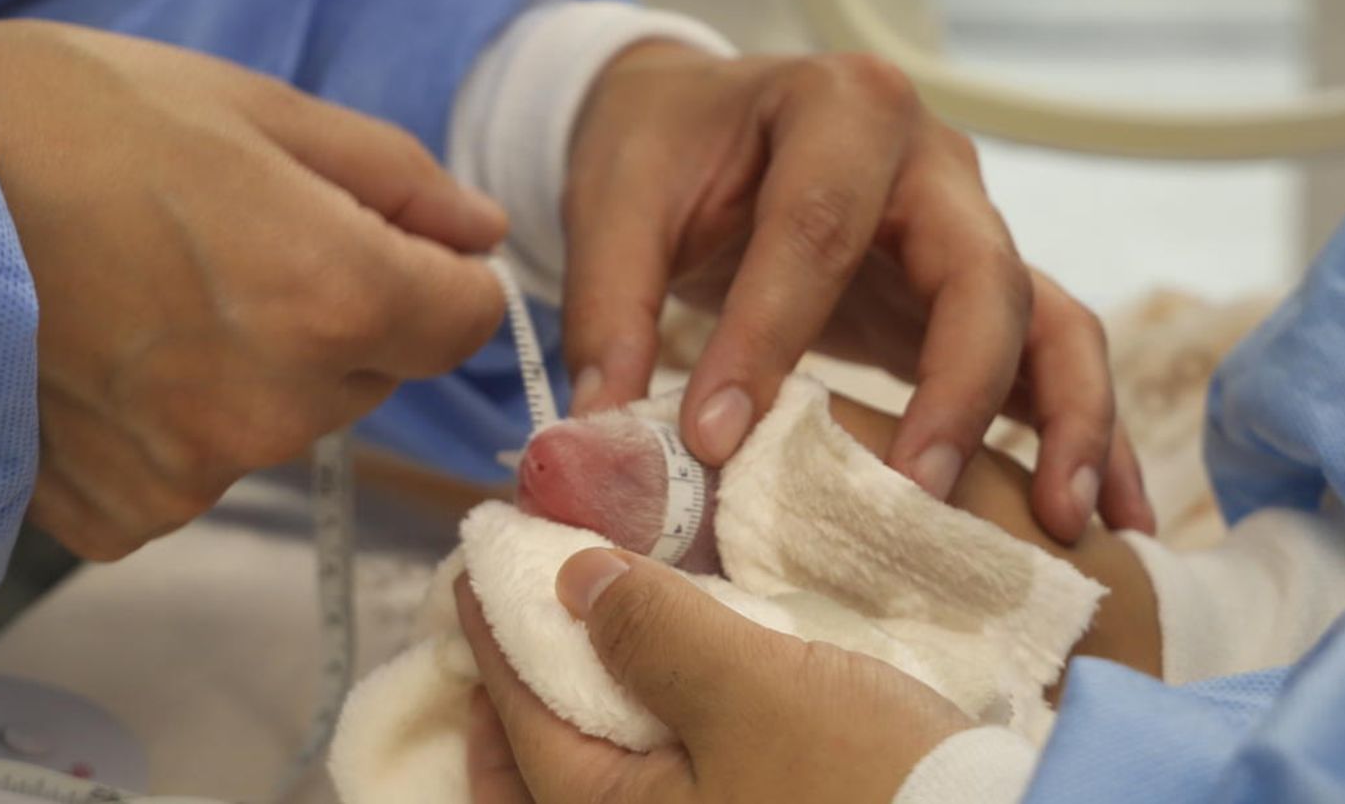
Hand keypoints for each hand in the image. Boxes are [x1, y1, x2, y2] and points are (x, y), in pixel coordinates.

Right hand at [0, 20, 507, 557]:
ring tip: (161, 296)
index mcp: (333, 294)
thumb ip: (395, 178)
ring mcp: (201, 469)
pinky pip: (205, 470)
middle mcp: (281, 404)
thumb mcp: (253, 110)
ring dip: (264, 371)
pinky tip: (118, 359)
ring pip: (293, 420)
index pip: (468, 322)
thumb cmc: (66, 125)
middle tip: (237, 249)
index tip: (397, 245)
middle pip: (379, 372)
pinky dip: (182, 424)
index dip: (443, 277)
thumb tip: (482, 232)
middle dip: (345, 316)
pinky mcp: (129, 510)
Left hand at [456, 549, 972, 803]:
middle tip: (514, 608)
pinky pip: (657, 783)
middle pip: (534, 764)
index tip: (476, 563)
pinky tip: (663, 683)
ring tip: (581, 631)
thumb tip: (571, 578)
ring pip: (594, 775)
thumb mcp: (751, 689)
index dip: (489, 628)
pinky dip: (642, 726)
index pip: (513, 713)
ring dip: (580, 702)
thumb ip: (650, 629)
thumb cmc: (868, 785)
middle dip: (513, 685)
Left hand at [562, 43, 1153, 541]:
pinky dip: (1080, 430)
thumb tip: (607, 431)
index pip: (815, 229)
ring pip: (1051, 317)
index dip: (768, 337)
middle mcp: (931, 165)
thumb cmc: (667, 154)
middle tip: (916, 495)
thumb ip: (612, 307)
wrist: (705, 125)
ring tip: (1065, 523)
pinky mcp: (974, 294)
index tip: (715, 443)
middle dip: (956, 390)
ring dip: (1067, 420)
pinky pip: (1054, 354)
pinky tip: (1107, 516)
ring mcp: (969, 229)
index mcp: (838, 112)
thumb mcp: (618, 203)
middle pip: (979, 273)